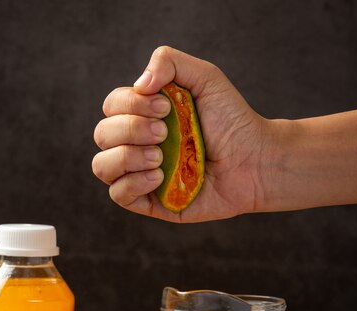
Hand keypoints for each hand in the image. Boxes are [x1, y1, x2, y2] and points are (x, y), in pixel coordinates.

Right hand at [92, 46, 270, 222]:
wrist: (255, 161)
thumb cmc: (233, 122)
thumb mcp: (205, 77)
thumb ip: (169, 62)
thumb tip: (139, 84)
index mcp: (145, 116)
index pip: (111, 107)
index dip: (130, 105)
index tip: (164, 107)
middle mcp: (138, 144)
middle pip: (102, 134)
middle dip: (131, 130)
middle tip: (164, 132)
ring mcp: (141, 174)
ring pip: (102, 167)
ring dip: (127, 157)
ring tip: (160, 157)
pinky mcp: (150, 202)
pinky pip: (118, 195)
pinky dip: (133, 183)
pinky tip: (159, 177)